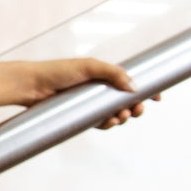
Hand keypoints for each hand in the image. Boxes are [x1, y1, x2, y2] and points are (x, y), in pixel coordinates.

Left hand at [29, 56, 160, 128]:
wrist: (32, 86)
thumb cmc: (57, 71)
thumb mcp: (88, 66)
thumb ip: (113, 73)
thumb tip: (134, 86)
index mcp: (104, 75)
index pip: (131, 82)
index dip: (146, 90)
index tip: (158, 97)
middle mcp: (99, 90)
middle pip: (126, 101)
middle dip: (136, 107)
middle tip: (137, 110)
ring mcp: (90, 104)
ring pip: (115, 114)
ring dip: (122, 117)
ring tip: (119, 116)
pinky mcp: (81, 116)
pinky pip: (100, 123)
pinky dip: (108, 124)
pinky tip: (109, 122)